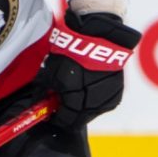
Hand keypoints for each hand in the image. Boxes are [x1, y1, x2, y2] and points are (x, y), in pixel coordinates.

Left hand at [41, 7, 141, 122]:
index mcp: (75, 100)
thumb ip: (45, 90)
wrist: (99, 35)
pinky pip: (104, 103)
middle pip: (80, 120)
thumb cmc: (72, 51)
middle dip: (70, 115)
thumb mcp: (51, 70)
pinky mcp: (117, 91)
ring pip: (93, 112)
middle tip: (63, 105)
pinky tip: (90, 92)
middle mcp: (92, 103)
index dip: (58, 120)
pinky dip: (96, 101)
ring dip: (84, 109)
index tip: (52, 116)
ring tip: (77, 97)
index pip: (66, 121)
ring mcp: (106, 98)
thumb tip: (40, 101)